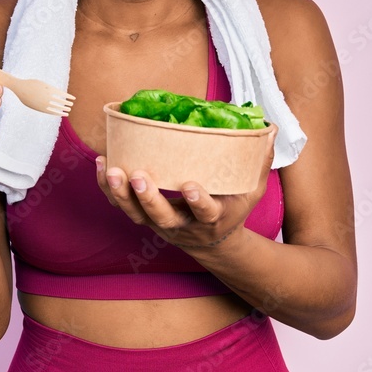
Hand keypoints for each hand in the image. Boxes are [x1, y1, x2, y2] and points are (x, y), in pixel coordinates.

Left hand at [94, 139, 274, 249]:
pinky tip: (101, 164)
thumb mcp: (252, 190)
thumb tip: (270, 130)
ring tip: (110, 170)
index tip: (191, 186)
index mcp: (212, 218)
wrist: (212, 241)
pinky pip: (121, 205)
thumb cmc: (232, 207)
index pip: (205, 212)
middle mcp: (183, 225)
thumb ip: (260, 163)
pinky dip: (107, 188)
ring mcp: (159, 223)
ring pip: (135, 214)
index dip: (198, 201)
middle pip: (162, 217)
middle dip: (148, 199)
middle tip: (138, 177)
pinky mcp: (143, 217)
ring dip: (120, 194)